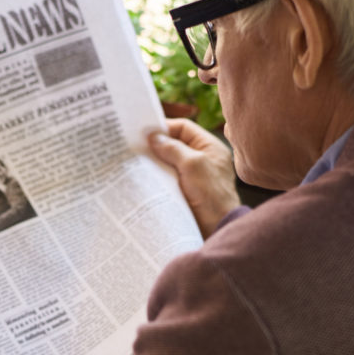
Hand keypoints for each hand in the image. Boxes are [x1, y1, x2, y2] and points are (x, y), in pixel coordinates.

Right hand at [148, 118, 240, 237]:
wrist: (217, 226)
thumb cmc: (211, 194)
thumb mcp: (193, 165)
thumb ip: (173, 148)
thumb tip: (154, 137)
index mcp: (210, 147)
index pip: (184, 129)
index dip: (165, 128)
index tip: (145, 132)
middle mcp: (202, 159)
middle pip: (175, 144)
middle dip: (157, 145)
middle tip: (136, 145)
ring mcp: (193, 176)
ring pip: (169, 162)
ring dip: (155, 161)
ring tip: (137, 160)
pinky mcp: (185, 191)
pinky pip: (168, 177)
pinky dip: (157, 176)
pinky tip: (145, 176)